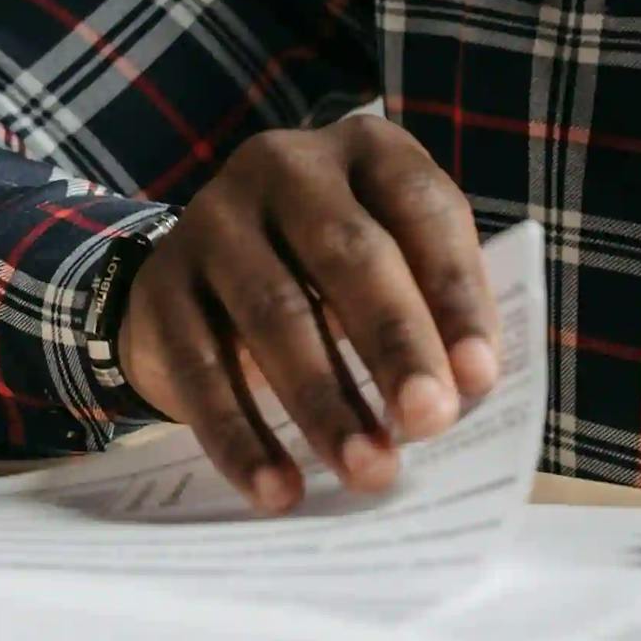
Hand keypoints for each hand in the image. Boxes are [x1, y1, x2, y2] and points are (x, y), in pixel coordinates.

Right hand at [117, 112, 500, 509]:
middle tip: (428, 422)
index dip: (455, 293)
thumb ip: (435, 315)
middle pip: (347, 251)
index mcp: (366, 151)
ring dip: (323, 400)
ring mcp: (213, 217)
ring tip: (367, 470)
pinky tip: (278, 489)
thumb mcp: (396, 268)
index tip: (480, 378)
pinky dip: (240, 435)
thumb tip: (464, 397)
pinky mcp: (161, 282)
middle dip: (394, 343)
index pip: (422, 209)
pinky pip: (200, 363)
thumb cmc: (336, 279)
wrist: (207, 276)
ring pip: (272, 310)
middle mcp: (285, 165)